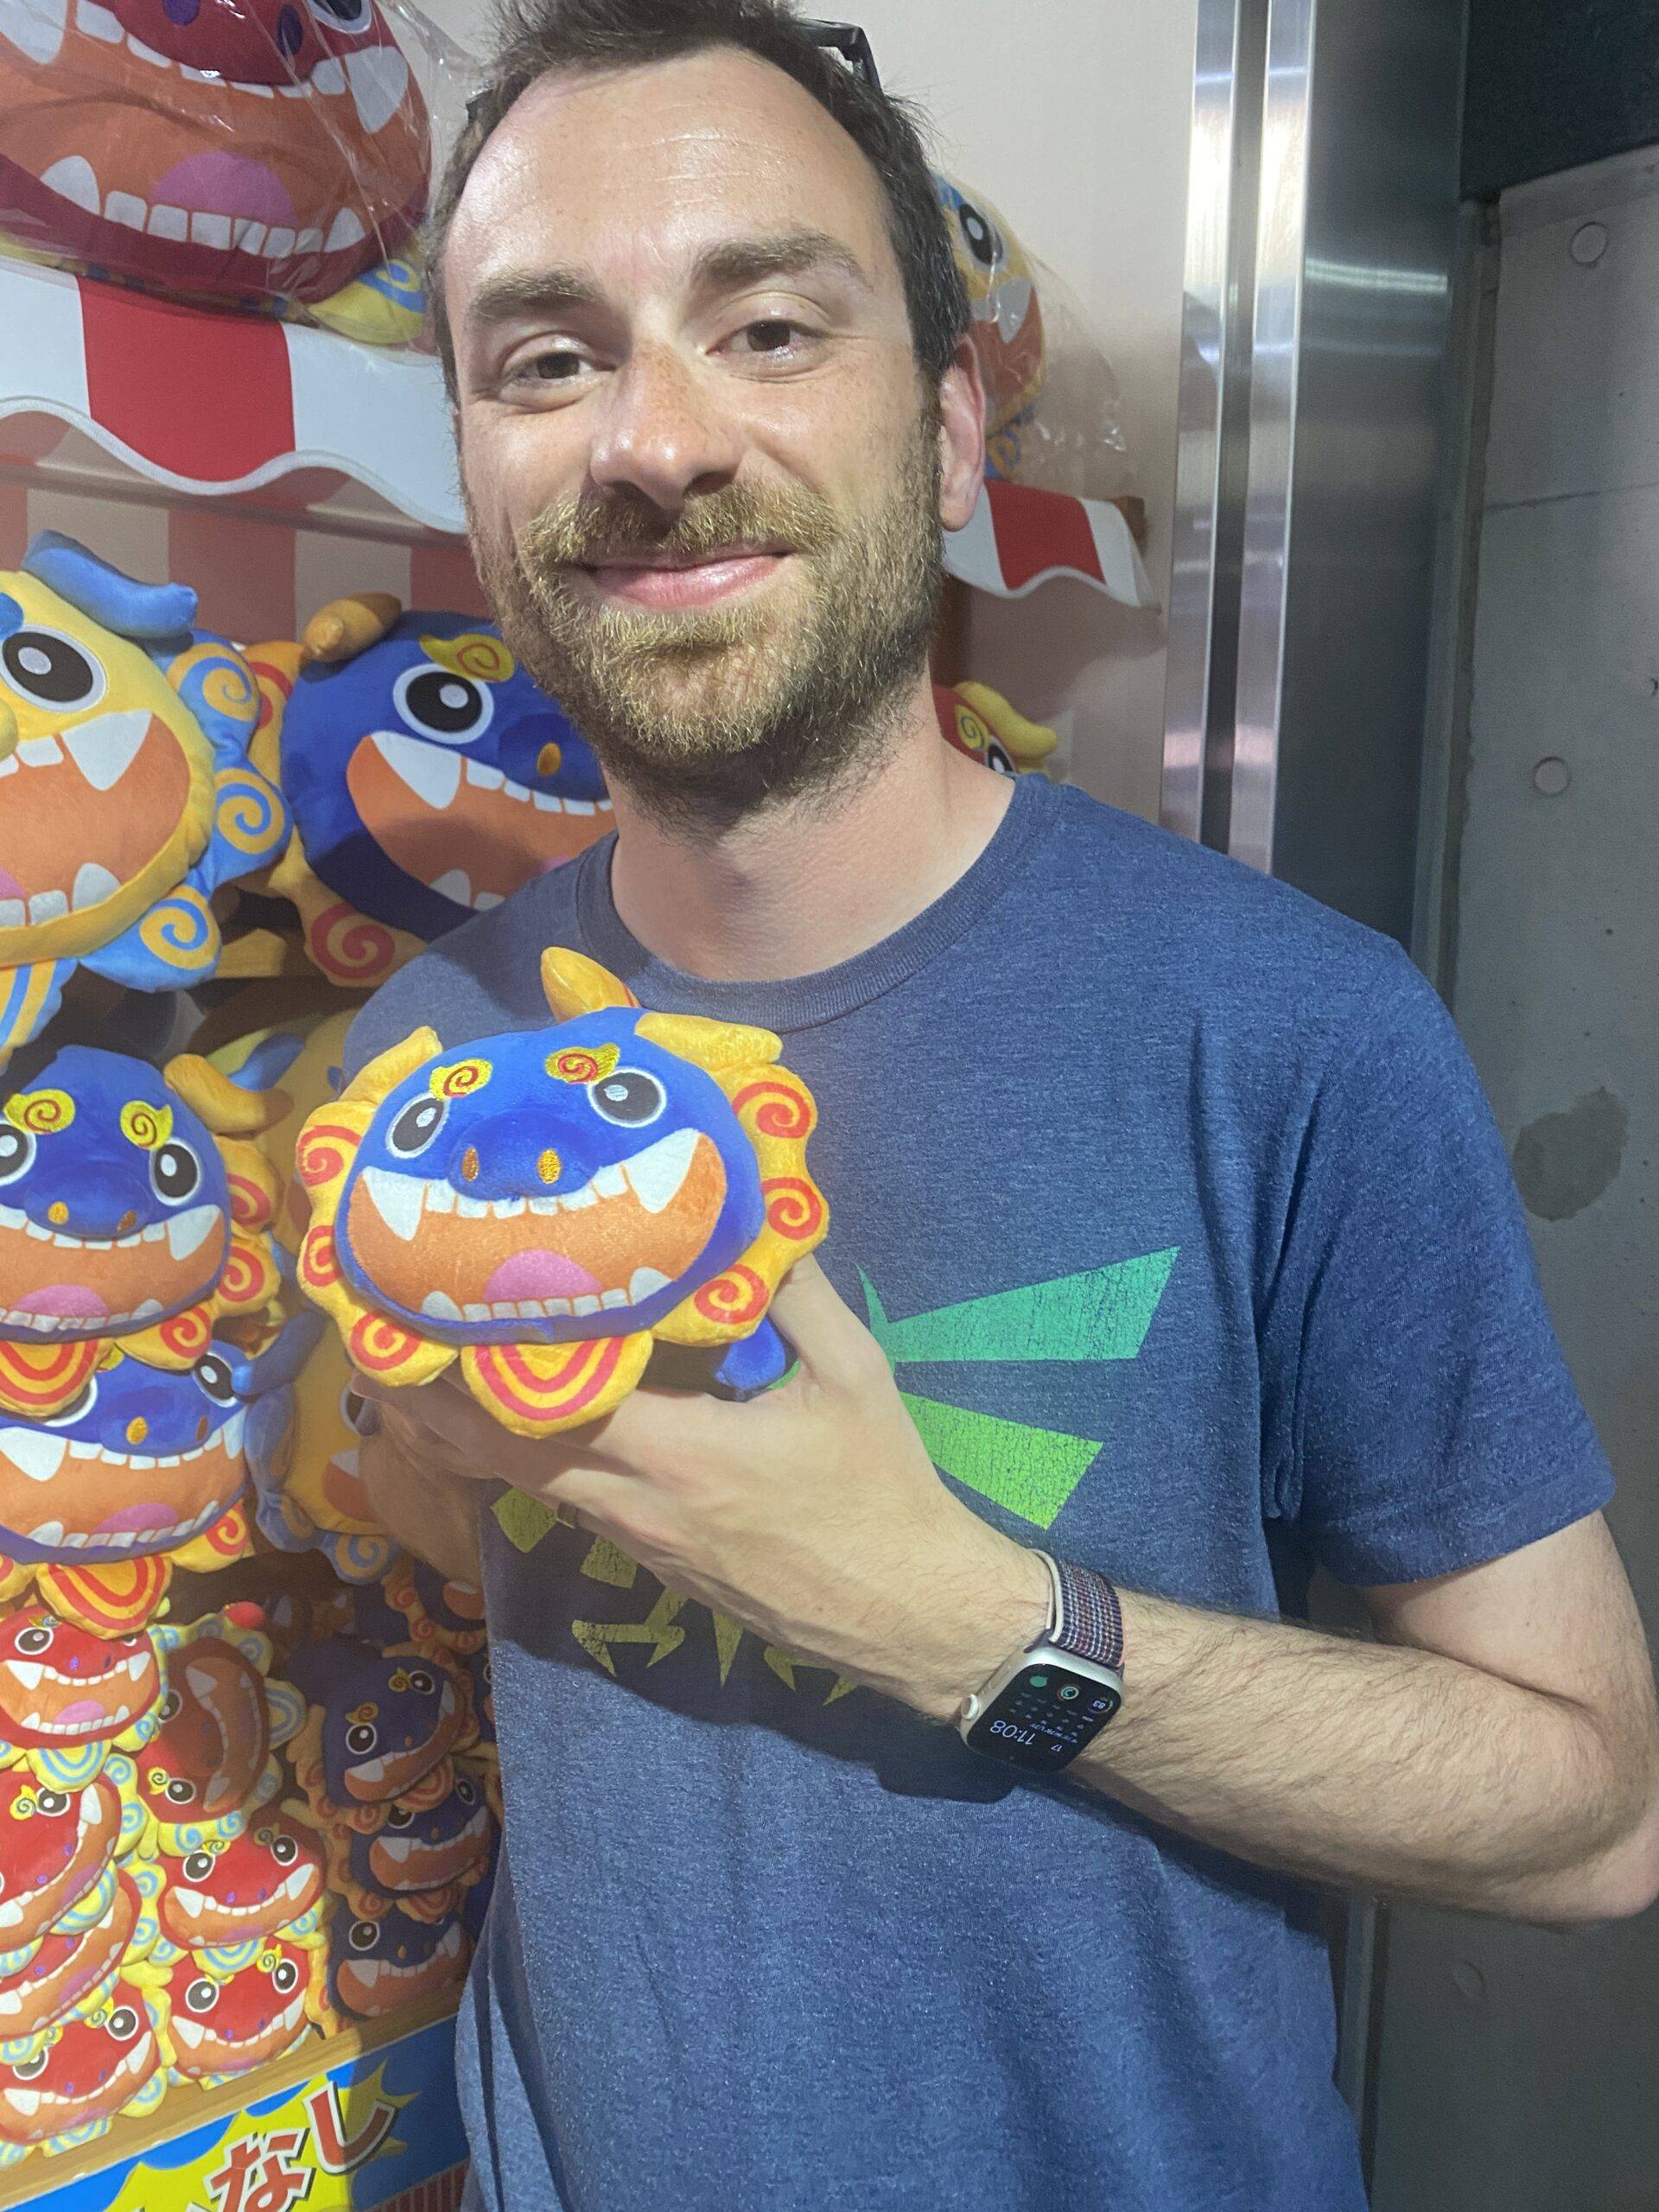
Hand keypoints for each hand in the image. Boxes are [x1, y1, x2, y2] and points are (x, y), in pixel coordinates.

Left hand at [360, 1256, 1047, 1721]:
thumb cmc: (884, 1491)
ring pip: (527, 1482)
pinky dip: (520, 1458)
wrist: (909, 1614)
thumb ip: (798, 1294)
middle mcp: (636, 1505)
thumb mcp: (856, 1376)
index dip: (476, 1366)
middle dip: (433, 1403)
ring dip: (467, 1433)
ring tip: (416, 1372)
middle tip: (380, 1340)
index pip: (547, 1408)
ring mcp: (637, 1541)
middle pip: (504, 1454)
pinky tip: (507, 1420)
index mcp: (680, 1455)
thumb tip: (756, 1213)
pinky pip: (566, 1499)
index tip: (425, 1311)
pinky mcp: (651, 1560)